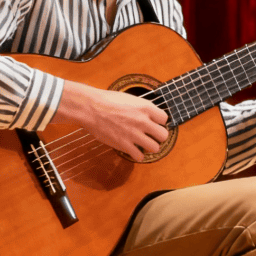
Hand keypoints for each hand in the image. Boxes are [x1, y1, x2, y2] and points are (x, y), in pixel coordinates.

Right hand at [52, 81, 169, 161]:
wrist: (91, 108)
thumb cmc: (107, 101)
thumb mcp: (130, 98)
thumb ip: (142, 108)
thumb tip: (150, 116)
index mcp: (146, 107)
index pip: (164, 119)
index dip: (158, 122)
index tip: (152, 123)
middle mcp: (143, 121)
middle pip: (164, 135)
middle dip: (158, 136)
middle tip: (150, 135)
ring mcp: (134, 134)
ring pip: (155, 148)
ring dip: (149, 146)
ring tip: (142, 143)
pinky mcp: (124, 144)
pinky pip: (140, 156)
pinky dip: (137, 155)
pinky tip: (132, 149)